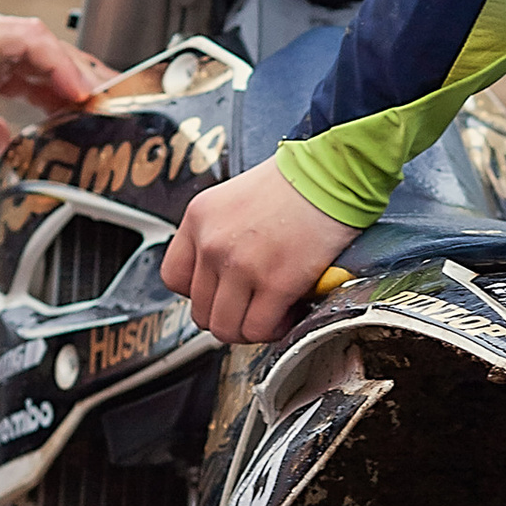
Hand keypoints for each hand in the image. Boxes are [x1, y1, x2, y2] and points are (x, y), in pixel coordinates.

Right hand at [0, 0, 105, 152]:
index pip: (22, 67)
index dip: (52, 90)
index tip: (73, 114)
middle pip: (44, 54)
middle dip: (78, 81)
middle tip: (108, 109)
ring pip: (48, 46)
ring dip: (80, 73)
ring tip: (107, 102)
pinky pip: (37, 45)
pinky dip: (62, 67)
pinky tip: (80, 92)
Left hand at [161, 156, 356, 346]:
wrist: (332, 174)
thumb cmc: (295, 183)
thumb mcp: (234, 198)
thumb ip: (219, 234)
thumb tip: (222, 275)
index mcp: (199, 218)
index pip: (174, 278)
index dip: (199, 293)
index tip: (220, 292)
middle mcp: (212, 242)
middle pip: (201, 310)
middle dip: (229, 315)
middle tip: (253, 306)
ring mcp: (241, 265)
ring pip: (226, 328)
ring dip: (249, 328)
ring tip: (271, 312)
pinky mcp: (275, 283)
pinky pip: (259, 329)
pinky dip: (273, 330)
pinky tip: (288, 312)